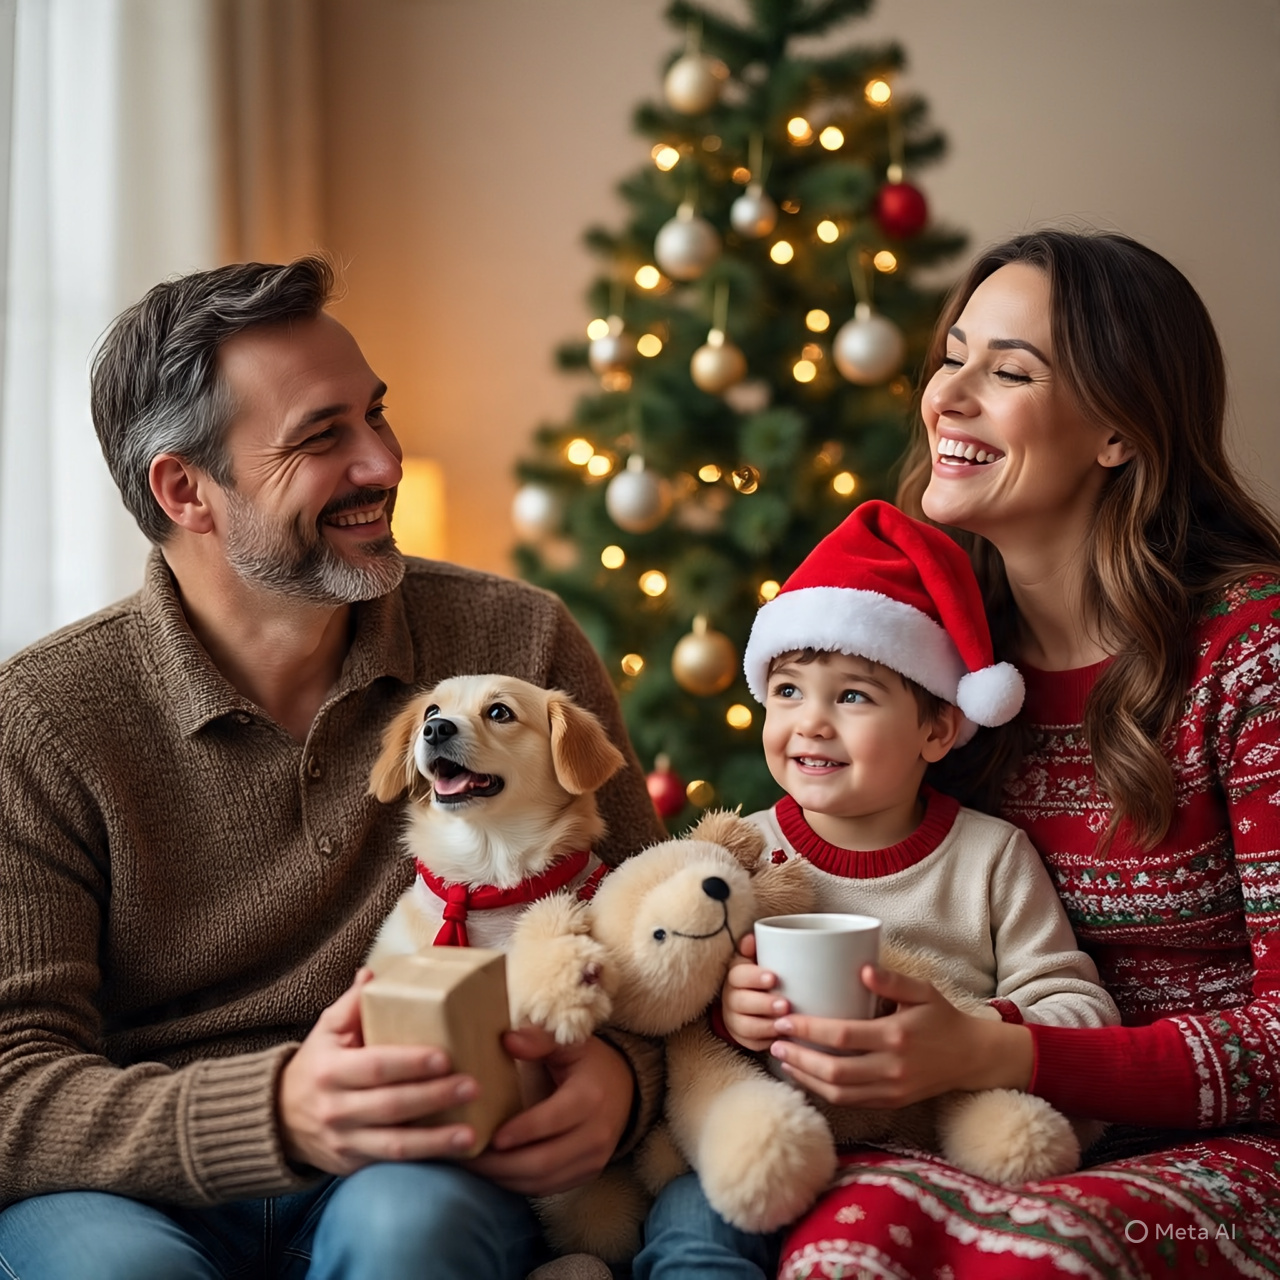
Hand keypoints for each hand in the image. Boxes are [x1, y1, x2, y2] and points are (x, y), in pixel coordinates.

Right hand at [277, 969, 478, 1173]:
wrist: (279, 1119)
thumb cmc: (317, 1065)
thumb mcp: (326, 1031)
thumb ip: (352, 1004)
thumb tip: (373, 974)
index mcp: (331, 1070)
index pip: (375, 1066)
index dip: (409, 1064)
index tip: (444, 1057)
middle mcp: (336, 1109)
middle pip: (391, 1106)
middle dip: (434, 1098)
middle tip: (473, 1087)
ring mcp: (345, 1141)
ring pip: (394, 1145)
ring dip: (436, 1141)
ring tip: (471, 1134)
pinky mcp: (354, 1164)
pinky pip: (392, 1163)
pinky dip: (425, 1159)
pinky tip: (454, 1153)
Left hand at [465, 1026, 632, 1195]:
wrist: (625, 1089)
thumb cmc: (588, 1063)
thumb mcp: (569, 1044)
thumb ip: (539, 1040)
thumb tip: (506, 1040)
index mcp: (590, 1097)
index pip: (553, 1121)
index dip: (521, 1131)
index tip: (490, 1135)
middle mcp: (596, 1134)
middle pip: (544, 1161)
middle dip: (502, 1164)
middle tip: (467, 1154)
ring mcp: (594, 1160)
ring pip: (543, 1182)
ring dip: (505, 1177)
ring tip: (473, 1165)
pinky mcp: (587, 1175)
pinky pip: (547, 1189)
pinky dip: (518, 1184)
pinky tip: (494, 1172)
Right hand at [721, 932, 789, 1051]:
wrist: (752, 1001)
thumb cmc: (761, 974)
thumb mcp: (758, 959)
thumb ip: (756, 949)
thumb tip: (752, 938)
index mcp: (735, 975)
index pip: (738, 975)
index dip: (754, 977)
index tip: (774, 978)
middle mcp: (730, 997)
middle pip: (740, 1002)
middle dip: (763, 1004)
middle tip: (785, 1004)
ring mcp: (734, 1019)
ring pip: (745, 1026)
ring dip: (765, 1025)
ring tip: (784, 1024)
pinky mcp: (742, 1037)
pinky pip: (751, 1043)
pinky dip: (765, 1042)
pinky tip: (780, 1038)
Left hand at [769, 964, 1032, 1107]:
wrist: (972, 1058)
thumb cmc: (942, 1018)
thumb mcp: (923, 991)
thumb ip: (892, 980)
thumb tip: (860, 968)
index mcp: (896, 1037)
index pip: (843, 1037)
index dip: (809, 1030)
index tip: (786, 1019)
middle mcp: (892, 1068)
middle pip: (835, 1072)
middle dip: (800, 1059)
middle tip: (775, 1043)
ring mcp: (891, 1090)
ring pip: (839, 1093)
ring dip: (807, 1079)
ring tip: (783, 1061)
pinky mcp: (891, 1102)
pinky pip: (851, 1102)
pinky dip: (824, 1092)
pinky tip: (807, 1077)